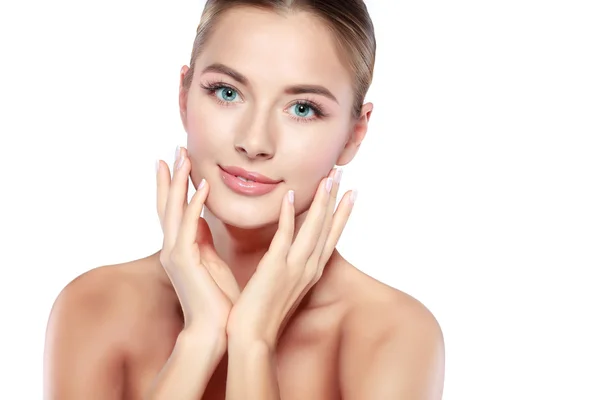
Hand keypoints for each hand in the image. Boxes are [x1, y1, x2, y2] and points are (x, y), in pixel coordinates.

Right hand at [156, 146, 239, 340]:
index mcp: (181, 248)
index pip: (174, 209)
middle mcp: (173, 248)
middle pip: (168, 204)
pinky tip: (202, 185)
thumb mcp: (211, 261)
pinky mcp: (184, 262)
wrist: (215, 330)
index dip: (173, 184)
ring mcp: (176, 254)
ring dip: (179, 182)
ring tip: (183, 156)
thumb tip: (201, 219)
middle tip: (174, 148)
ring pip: (173, 210)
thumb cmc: (217, 299)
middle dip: (171, 175)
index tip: (175, 160)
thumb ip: (203, 240)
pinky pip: (188, 227)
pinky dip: (194, 204)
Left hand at [226, 167, 355, 346]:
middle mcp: (308, 268)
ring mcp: (294, 268)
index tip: (350, 194)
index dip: (341, 214)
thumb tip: (285, 250)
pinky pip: (284, 237)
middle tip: (342, 174)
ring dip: (321, 202)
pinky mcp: (275, 269)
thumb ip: (288, 266)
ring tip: (329, 178)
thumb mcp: (283, 287)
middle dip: (336, 199)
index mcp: (311, 272)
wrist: (253, 339)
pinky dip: (288, 216)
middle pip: (327, 228)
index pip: (331, 237)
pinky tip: (290, 196)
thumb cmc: (263, 314)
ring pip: (313, 228)